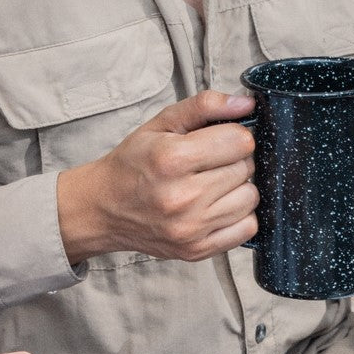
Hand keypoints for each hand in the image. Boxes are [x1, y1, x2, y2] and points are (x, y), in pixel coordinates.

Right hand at [57, 90, 257, 262]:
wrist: (103, 209)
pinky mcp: (197, 250)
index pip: (240, 142)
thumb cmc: (133, 164)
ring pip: (250, 199)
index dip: (235, 136)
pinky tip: (219, 207)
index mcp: (172, 159)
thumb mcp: (161, 124)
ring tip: (214, 185)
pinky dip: (240, 215)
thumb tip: (246, 104)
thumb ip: (204, 106)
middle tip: (212, 163)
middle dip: (235, 160)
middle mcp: (182, 198)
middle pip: (246, 169)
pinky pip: (246, 229)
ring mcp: (191, 229)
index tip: (222, 140)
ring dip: (239, 188)